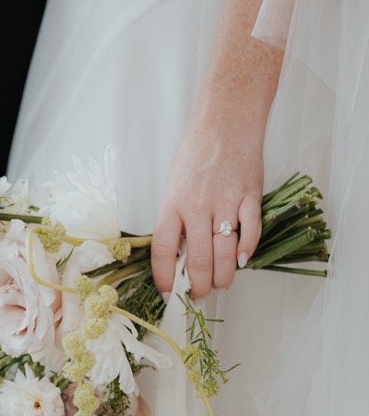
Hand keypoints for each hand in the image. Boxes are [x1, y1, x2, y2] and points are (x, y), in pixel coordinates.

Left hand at [151, 115, 264, 299]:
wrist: (226, 119)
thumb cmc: (197, 153)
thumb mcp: (175, 186)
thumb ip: (177, 219)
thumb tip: (180, 257)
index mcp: (173, 203)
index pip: (164, 251)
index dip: (165, 279)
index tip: (169, 294)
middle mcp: (198, 205)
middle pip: (198, 260)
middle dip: (198, 286)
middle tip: (200, 295)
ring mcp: (226, 201)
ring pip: (225, 253)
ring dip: (223, 276)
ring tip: (221, 285)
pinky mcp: (251, 195)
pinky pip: (251, 231)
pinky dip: (248, 250)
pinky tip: (242, 261)